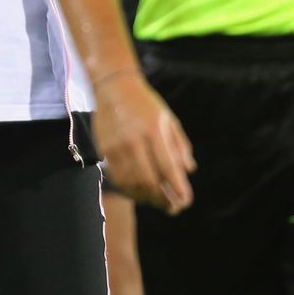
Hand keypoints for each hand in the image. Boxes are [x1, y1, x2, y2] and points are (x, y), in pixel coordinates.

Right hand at [92, 71, 195, 212]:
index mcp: (154, 130)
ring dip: (146, 197)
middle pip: (149, 180)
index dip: (178, 187)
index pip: (168, 167)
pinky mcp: (104, 149)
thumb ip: (179, 145)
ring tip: (157, 202)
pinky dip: (129, 189)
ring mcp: (117, 145)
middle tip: (172, 207)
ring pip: (131, 182)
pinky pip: (117, 177)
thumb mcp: (168, 119)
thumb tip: (189, 170)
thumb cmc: (146, 103)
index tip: (186, 201)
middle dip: (162, 198)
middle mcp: (135, 139)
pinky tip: (138, 192)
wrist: (114, 86)